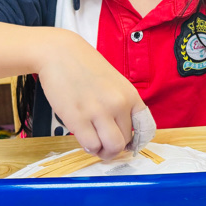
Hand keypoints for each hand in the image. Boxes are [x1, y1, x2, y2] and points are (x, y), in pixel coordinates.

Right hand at [36, 30, 146, 160]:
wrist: (60, 54)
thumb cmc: (86, 67)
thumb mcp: (115, 82)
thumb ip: (122, 104)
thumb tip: (123, 131)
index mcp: (130, 95)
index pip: (145, 128)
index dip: (136, 140)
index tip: (127, 143)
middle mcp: (118, 104)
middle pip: (126, 141)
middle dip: (115, 147)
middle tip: (105, 144)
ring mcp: (98, 112)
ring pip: (111, 148)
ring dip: (103, 151)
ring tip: (96, 143)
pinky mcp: (77, 118)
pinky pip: (91, 145)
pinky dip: (89, 147)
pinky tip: (84, 137)